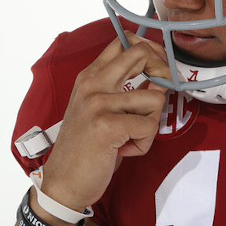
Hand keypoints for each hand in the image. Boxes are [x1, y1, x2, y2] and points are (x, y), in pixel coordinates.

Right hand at [39, 33, 171, 211]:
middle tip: (159, 96)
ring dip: (151, 124)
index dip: (151, 50)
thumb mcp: (98, 109)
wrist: (63, 183)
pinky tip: (124, 151)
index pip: (124, 41)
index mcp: (90, 77)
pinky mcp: (107, 125)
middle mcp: (93, 83)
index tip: (158, 69)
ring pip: (155, 98)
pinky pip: (149, 127)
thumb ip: (122, 89)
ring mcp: (98, 103)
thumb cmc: (85, 149)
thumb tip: (160, 79)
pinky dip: (144, 144)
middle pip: (141, 53)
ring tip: (130, 138)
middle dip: (163, 72)